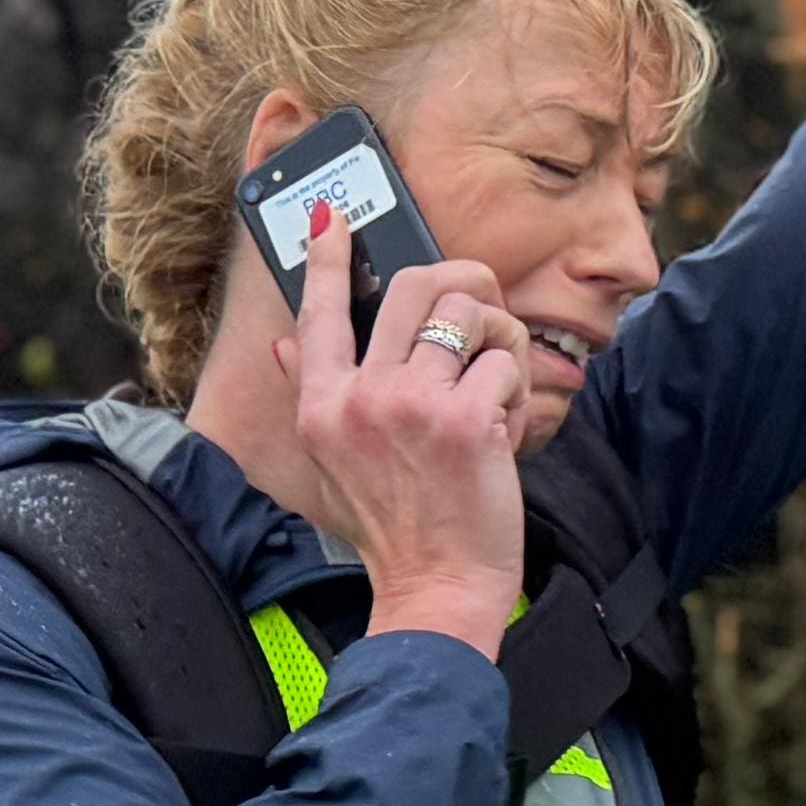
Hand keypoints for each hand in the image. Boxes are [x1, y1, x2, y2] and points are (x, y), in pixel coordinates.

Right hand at [268, 201, 533, 657]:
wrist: (436, 588)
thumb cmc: (397, 525)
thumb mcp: (335, 462)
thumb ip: (314, 393)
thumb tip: (287, 342)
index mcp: (323, 405)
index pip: (319, 311)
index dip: (329, 258)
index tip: (332, 216)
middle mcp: (360, 397)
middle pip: (417, 285)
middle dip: (466, 285)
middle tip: (485, 311)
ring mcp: (411, 404)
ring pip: (474, 315)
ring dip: (502, 344)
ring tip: (498, 389)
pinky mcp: (464, 418)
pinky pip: (506, 364)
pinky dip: (519, 394)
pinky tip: (506, 434)